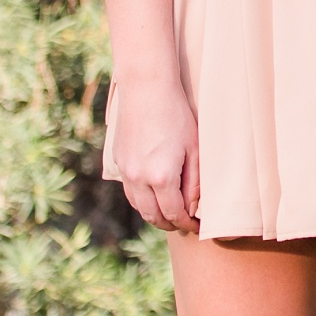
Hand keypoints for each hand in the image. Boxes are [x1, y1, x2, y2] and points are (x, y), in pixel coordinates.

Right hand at [108, 80, 201, 234]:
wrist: (146, 88)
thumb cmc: (176, 115)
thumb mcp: (194, 149)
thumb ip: (194, 182)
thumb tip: (194, 207)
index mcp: (161, 177)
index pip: (174, 214)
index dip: (187, 224)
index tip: (198, 227)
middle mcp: (139, 178)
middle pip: (153, 216)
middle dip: (170, 224)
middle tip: (185, 224)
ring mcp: (125, 171)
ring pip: (138, 206)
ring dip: (154, 214)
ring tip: (171, 213)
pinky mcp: (118, 161)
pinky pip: (129, 191)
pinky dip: (142, 200)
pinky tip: (154, 195)